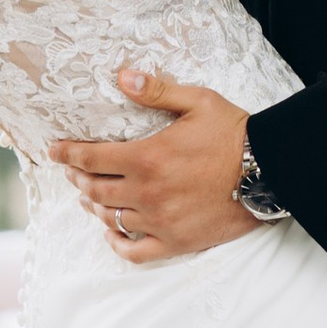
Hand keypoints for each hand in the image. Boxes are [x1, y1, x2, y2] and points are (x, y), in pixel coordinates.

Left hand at [48, 69, 256, 263]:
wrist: (271, 172)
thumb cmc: (235, 133)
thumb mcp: (198, 101)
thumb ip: (156, 90)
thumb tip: (123, 76)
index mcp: (147, 158)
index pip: (92, 157)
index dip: (67, 153)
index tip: (54, 151)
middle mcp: (147, 193)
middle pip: (95, 190)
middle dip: (78, 178)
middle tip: (72, 171)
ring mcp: (160, 221)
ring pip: (111, 219)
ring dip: (93, 207)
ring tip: (87, 198)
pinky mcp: (176, 241)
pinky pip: (136, 251)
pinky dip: (118, 243)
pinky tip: (112, 234)